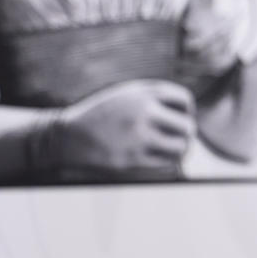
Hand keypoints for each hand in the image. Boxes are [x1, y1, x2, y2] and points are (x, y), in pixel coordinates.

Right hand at [51, 80, 195, 175]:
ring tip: (178, 148)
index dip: (187, 110)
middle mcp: (142, 113)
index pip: (184, 100)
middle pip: (186, 126)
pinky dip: (170, 161)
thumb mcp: (126, 93)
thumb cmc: (103, 114)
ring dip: (182, 149)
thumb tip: (188, 110)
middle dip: (187, 131)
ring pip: (180, 147)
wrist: (68, 136)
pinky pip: (165, 163)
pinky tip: (164, 158)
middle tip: (182, 136)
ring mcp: (137, 137)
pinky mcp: (131, 160)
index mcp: (142, 93)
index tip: (180, 116)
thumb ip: (155, 96)